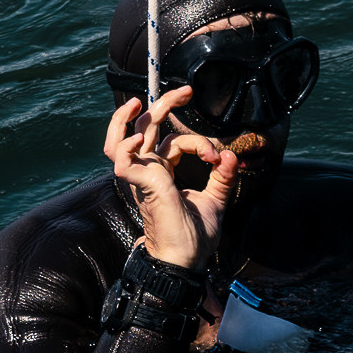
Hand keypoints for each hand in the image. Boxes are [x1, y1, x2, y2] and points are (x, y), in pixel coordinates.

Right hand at [103, 86, 235, 271]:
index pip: (174, 143)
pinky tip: (138, 138)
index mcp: (162, 174)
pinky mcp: (141, 185)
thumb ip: (223, 177)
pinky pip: (121, 160)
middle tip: (185, 91)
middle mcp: (148, 173)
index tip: (218, 158)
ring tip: (138, 102)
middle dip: (163, 105)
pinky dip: (126, 146)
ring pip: (120, 140)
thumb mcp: (216, 201)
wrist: (183, 261)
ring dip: (124, 119)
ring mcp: (141, 178)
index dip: (199, 142)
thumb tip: (231, 154)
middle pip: (145, 129)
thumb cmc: (194, 238)